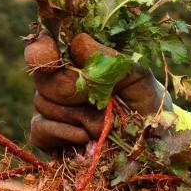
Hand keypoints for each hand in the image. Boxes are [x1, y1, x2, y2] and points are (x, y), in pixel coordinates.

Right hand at [24, 31, 171, 153]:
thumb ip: (109, 57)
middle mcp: (60, 80)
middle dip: (72, 91)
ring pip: (42, 103)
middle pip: (43, 77)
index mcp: (79, 59)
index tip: (50, 60)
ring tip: (104, 125)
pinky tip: (85, 138)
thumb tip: (77, 42)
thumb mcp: (137, 75)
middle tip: (102, 102)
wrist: (151, 148)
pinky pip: (39, 129)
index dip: (42, 50)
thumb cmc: (146, 105)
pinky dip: (64, 134)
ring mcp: (52, 108)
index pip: (47, 45)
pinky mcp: (47, 137)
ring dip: (78, 116)